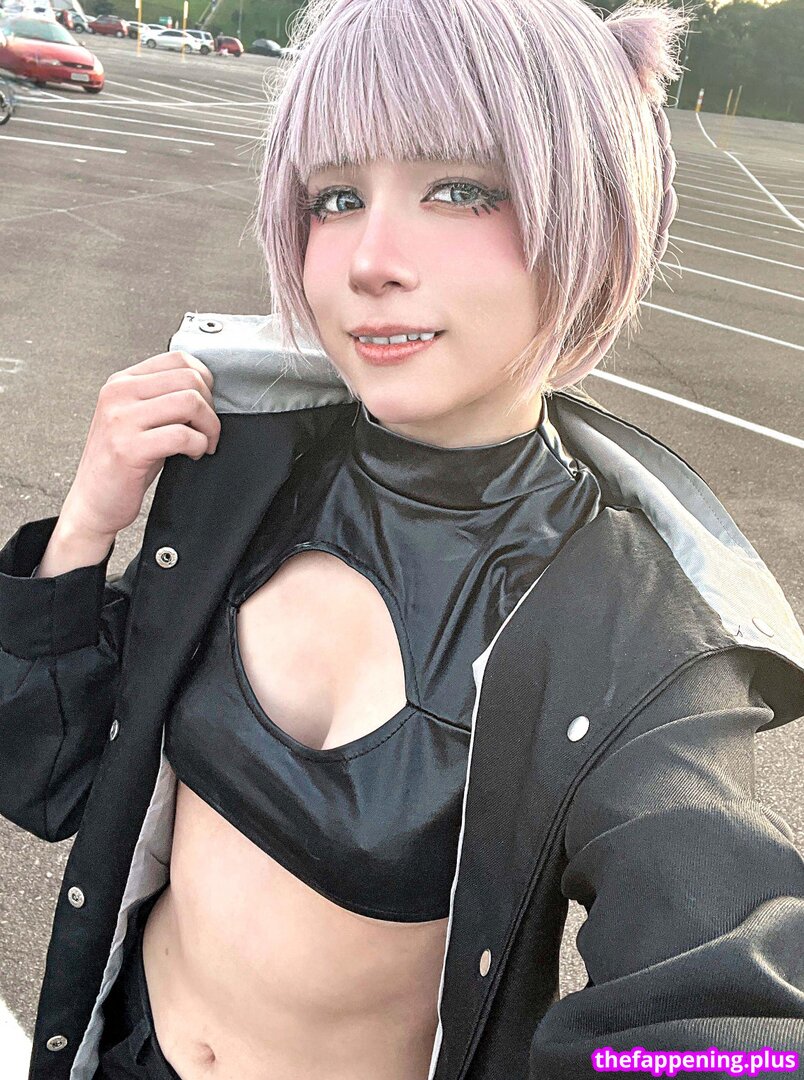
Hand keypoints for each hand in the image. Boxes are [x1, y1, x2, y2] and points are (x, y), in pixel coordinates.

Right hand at [59, 350, 220, 540]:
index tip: (207, 405)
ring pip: (190, 402)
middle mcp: (118, 394)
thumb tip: (206, 389)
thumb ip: (163, 398)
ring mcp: (120, 420)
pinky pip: (182, 436)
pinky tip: (193, 455)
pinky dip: (199, 446)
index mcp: (121, 382)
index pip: (178, 359)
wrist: (94, 502)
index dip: (205, 381)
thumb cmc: (121, 463)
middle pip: (189, 379)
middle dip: (211, 407)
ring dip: (209, 427)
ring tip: (203, 443)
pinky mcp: (128, 448)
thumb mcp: (138, 419)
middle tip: (208, 430)